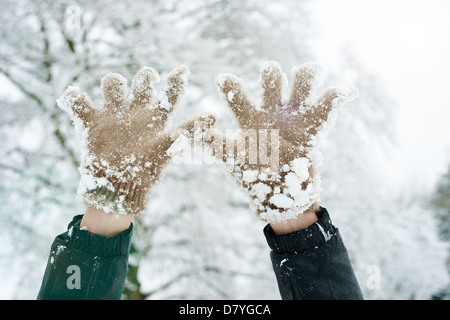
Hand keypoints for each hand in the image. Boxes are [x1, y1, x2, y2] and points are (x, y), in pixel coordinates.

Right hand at [58, 65, 214, 214]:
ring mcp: (113, 115)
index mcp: (155, 118)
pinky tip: (77, 100)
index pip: (169, 94)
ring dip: (113, 83)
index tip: (184, 69)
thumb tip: (213, 116)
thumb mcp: (168, 148)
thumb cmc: (144, 172)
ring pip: (112, 85)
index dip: (177, 80)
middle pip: (141, 82)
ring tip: (115, 93)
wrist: (117, 189)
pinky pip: (78, 103)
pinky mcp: (91, 122)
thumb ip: (188, 131)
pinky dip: (75, 99)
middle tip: (148, 80)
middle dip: (145, 77)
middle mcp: (135, 112)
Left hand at [205, 61, 356, 223]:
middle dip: (271, 75)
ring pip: (301, 87)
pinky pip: (326, 109)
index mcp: (250, 119)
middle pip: (273, 82)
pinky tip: (347, 91)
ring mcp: (293, 118)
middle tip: (271, 73)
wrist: (280, 197)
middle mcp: (271, 113)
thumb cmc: (254, 179)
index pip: (238, 96)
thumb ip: (221, 147)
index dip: (231, 86)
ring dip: (306, 76)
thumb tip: (207, 133)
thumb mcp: (234, 163)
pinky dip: (338, 97)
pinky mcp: (313, 129)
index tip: (223, 79)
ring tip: (311, 70)